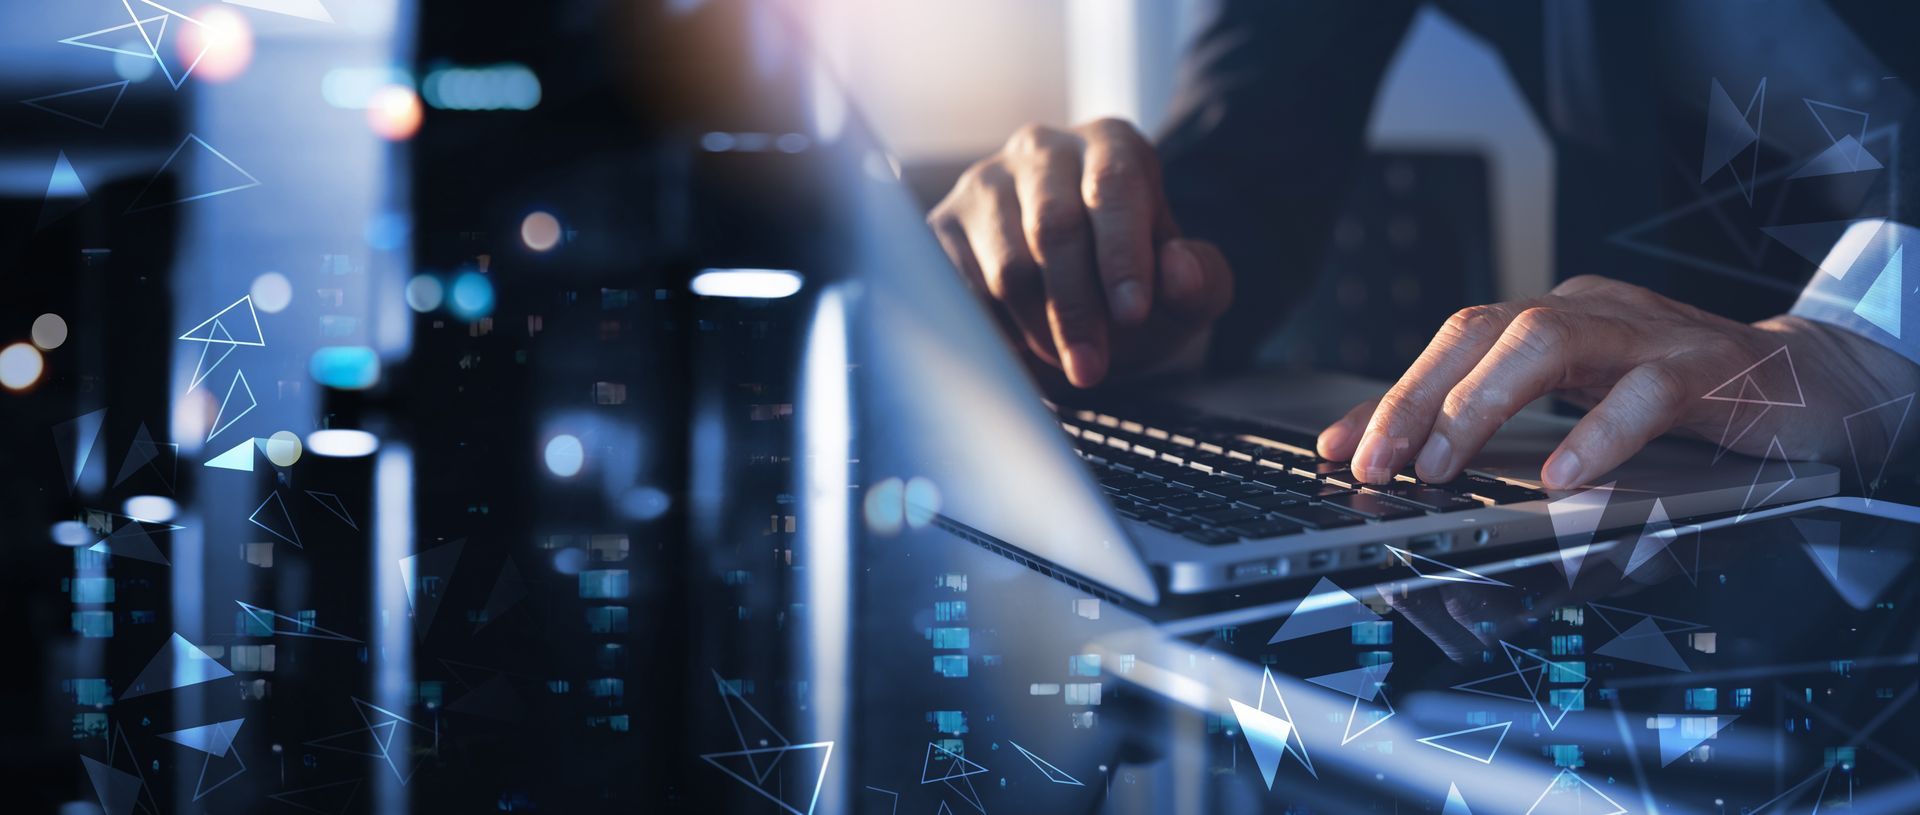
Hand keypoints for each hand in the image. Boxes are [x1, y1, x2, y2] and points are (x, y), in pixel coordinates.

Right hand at [927, 119, 1232, 386]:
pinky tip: (1022, 348)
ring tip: (1066, 359)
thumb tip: (1179, 271)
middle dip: (1076, 308)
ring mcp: (984, 184)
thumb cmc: (1133, 283)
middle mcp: (1042, 149)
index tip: (1133, 315)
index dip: (1122, 255)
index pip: (1113, 188)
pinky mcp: (941, 227)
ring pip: (1004, 266)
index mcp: (1112, 144)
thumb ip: (1201, 281)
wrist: (1072, 290)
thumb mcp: (1186, 291)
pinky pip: (959, 290)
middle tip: (1093, 370)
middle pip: (1053, 227)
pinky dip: (994, 332)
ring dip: (1038, 328)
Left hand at [1316, 275, 1919, 488]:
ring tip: (1442, 466)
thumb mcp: (1578, 407)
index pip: (1451, 343)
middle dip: (1416, 397)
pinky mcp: (1706, 367)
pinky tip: (1563, 476)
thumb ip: (1501, 428)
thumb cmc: (1683, 398)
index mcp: (1551, 318)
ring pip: (1545, 342)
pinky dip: (1596, 432)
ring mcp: (1646, 332)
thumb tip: (1405, 462)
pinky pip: (1643, 390)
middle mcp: (1588, 311)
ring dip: (1480, 405)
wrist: (1811, 384)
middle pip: (1480, 330)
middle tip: (1374, 462)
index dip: (1390, 394)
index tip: (1337, 448)